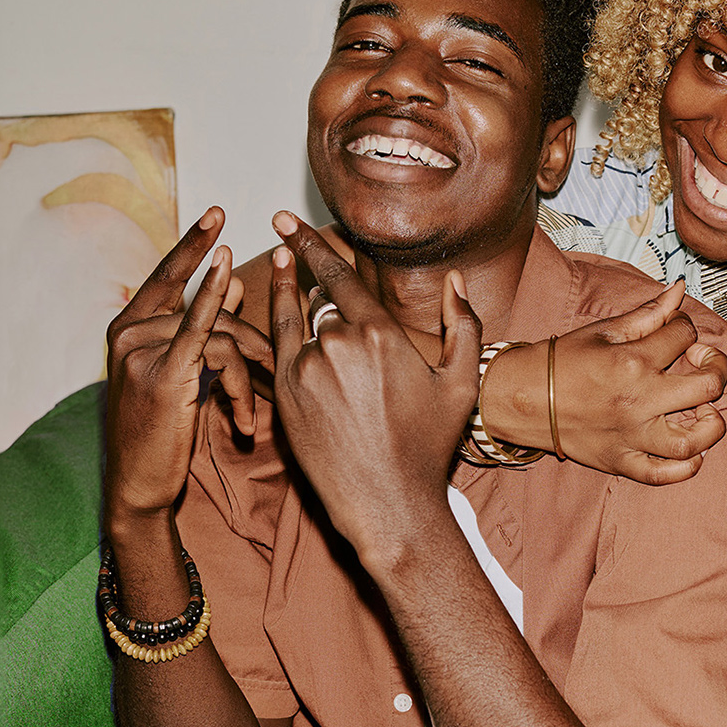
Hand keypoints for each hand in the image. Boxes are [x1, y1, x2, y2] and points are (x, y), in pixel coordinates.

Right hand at [104, 208, 274, 524]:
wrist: (139, 484)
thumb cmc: (163, 431)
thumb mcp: (185, 372)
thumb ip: (207, 325)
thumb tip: (238, 280)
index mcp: (129, 326)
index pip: (168, 275)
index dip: (193, 243)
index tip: (218, 212)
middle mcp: (129, 332)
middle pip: (209, 310)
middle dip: (251, 338)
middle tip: (276, 368)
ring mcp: (141, 351)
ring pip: (219, 334)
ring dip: (246, 376)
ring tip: (249, 418)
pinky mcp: (162, 374)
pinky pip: (205, 337)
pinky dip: (225, 319)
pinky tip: (244, 299)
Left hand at [269, 213, 480, 562]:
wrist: (388, 503)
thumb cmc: (427, 447)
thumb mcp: (460, 384)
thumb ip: (462, 325)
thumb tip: (455, 281)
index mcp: (380, 334)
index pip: (340, 277)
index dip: (313, 246)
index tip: (289, 222)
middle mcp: (339, 344)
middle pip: (320, 302)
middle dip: (310, 282)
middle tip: (287, 242)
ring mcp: (306, 369)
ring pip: (296, 326)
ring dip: (292, 307)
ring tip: (278, 273)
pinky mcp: (286, 394)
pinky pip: (274, 348)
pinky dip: (270, 327)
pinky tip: (264, 314)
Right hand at [485, 280, 726, 482]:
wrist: (522, 398)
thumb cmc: (560, 362)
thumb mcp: (603, 331)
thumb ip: (647, 314)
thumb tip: (679, 290)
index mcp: (632, 361)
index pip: (685, 336)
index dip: (687, 328)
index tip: (677, 333)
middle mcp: (638, 400)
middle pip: (708, 386)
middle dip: (716, 367)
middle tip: (702, 365)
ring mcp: (631, 435)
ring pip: (694, 440)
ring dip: (711, 424)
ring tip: (703, 410)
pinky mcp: (621, 461)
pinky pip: (664, 474)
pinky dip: (686, 466)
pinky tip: (691, 449)